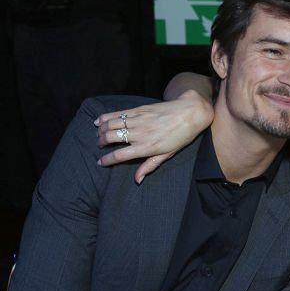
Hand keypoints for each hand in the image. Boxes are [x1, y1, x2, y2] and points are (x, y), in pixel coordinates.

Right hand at [95, 90, 213, 183]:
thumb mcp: (167, 154)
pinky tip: (99, 121)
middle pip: (110, 137)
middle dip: (100, 143)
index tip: (100, 162)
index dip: (106, 160)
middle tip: (99, 146)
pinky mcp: (138, 110)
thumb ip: (149, 166)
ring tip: (98, 134)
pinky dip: (105, 117)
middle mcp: (139, 134)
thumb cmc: (181, 136)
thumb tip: (137, 180)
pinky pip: (117, 113)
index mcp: (146, 147)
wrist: (189, 113)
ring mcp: (137, 120)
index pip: (119, 156)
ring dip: (101, 130)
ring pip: (111, 124)